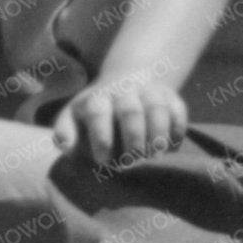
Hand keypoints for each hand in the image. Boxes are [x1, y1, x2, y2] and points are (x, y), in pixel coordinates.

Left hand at [65, 74, 190, 168]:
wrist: (126, 81)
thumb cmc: (95, 111)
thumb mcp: (73, 116)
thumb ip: (64, 131)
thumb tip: (66, 147)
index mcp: (98, 98)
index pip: (98, 113)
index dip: (101, 137)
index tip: (103, 161)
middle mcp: (125, 91)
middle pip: (131, 111)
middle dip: (132, 137)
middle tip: (131, 161)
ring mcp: (149, 91)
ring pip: (157, 108)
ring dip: (157, 134)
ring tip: (154, 156)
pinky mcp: (171, 96)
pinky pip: (178, 110)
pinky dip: (177, 129)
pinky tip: (172, 147)